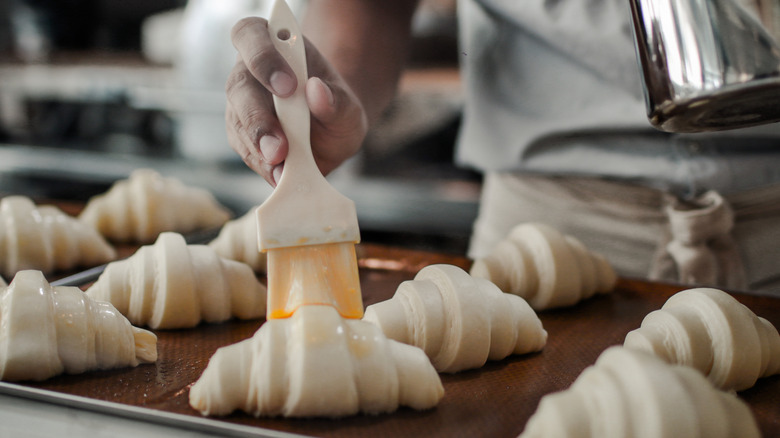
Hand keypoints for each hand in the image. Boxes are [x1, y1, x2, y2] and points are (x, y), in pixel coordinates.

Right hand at [226, 17, 367, 185]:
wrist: (331, 134)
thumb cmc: (337, 109)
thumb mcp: (349, 107)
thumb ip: (337, 100)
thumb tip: (317, 92)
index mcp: (274, 47)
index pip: (251, 35)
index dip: (263, 57)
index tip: (287, 86)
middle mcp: (250, 73)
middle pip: (238, 87)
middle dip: (257, 119)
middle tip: (280, 148)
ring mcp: (242, 106)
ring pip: (237, 123)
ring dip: (259, 148)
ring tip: (282, 167)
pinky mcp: (242, 137)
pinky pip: (246, 151)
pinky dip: (263, 166)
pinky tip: (281, 174)